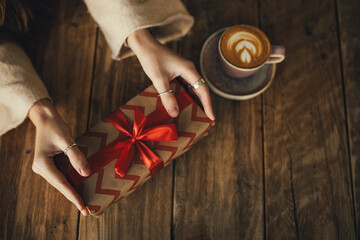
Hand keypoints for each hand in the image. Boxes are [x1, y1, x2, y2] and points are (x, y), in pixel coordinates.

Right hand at [28, 99, 90, 215]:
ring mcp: (45, 167)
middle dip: (74, 197)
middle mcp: (41, 168)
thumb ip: (76, 157)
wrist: (46, 117)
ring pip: (61, 182)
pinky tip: (80, 188)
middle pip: (61, 185)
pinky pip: (62, 175)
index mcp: (42, 164)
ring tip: (85, 203)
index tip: (83, 207)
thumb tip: (86, 173)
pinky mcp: (50, 164)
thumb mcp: (67, 140)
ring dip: (73, 191)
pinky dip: (72, 181)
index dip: (73, 196)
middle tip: (87, 210)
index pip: (61, 183)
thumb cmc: (56, 126)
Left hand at [127, 29, 214, 121]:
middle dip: (205, 106)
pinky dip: (188, 97)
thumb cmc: (151, 58)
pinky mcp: (177, 72)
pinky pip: (186, 87)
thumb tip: (175, 113)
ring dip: (197, 102)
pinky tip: (185, 106)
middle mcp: (189, 70)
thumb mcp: (158, 79)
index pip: (203, 90)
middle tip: (209, 121)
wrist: (143, 44)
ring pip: (194, 89)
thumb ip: (166, 96)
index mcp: (189, 70)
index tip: (211, 118)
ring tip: (199, 116)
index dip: (208, 105)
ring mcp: (184, 71)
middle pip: (201, 91)